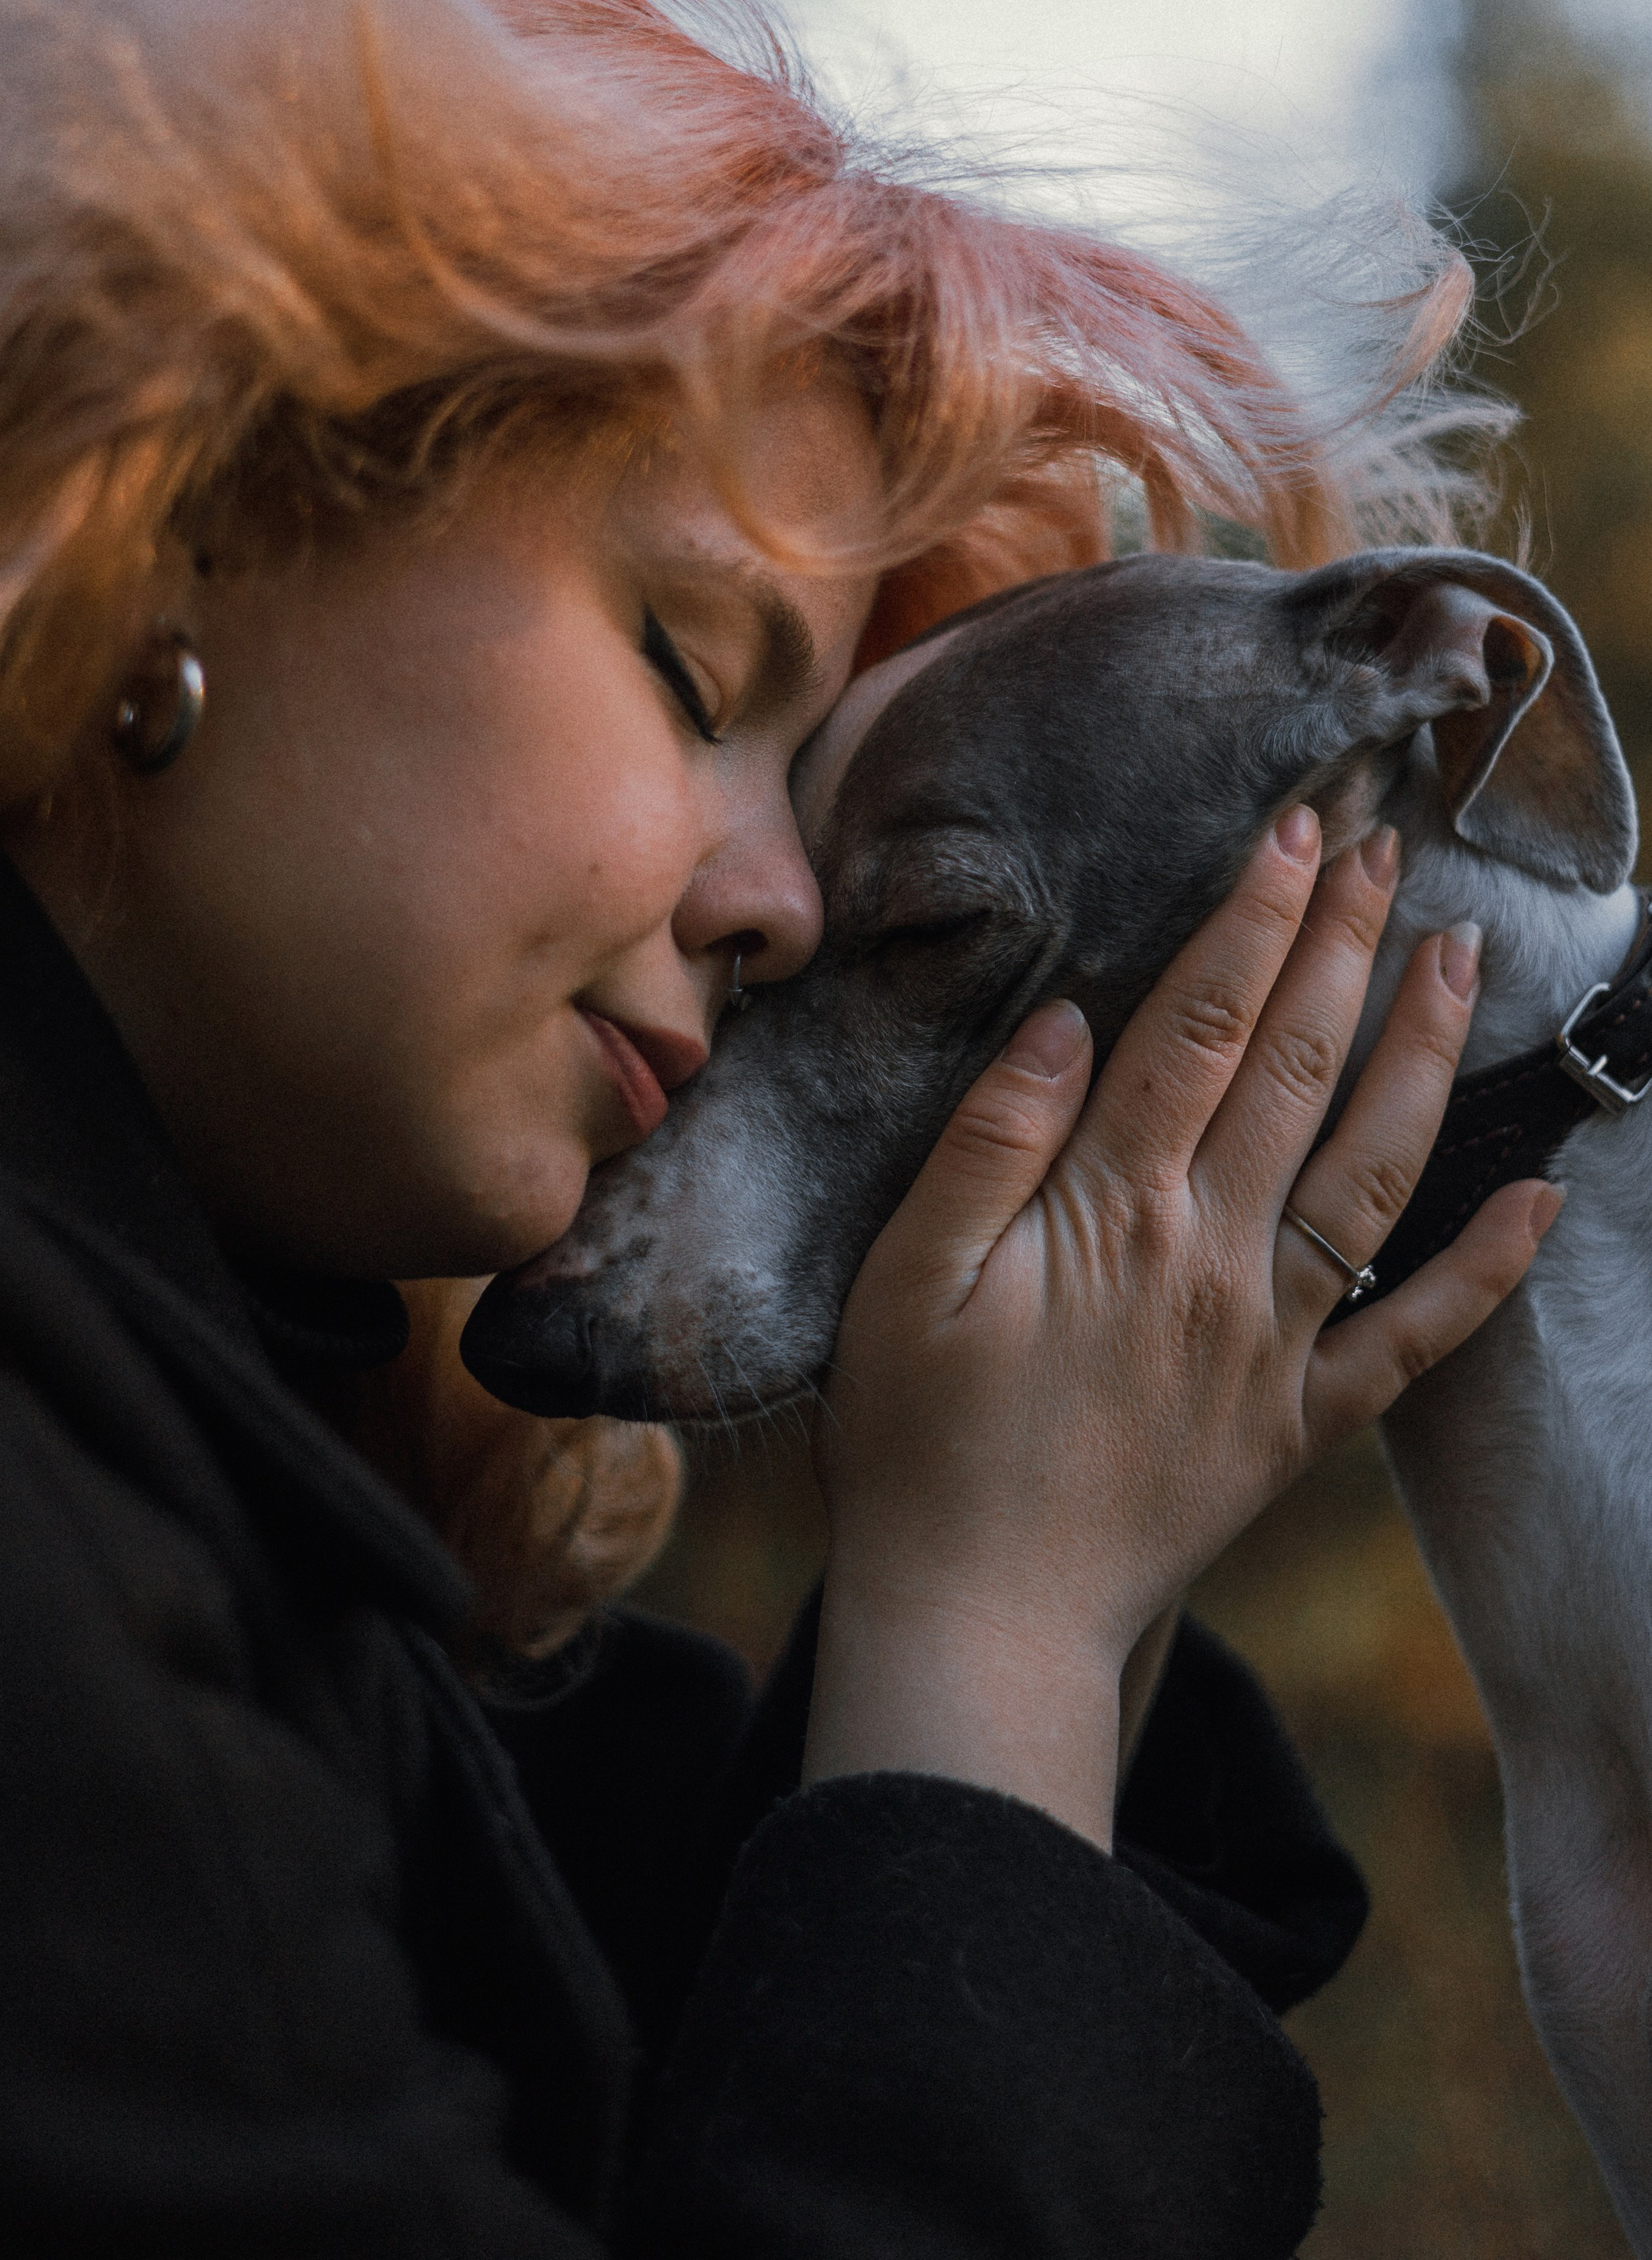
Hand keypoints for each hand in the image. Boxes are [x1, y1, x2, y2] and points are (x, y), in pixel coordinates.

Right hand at [803, 807, 1559, 1848]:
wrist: (977, 1619)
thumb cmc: (917, 1442)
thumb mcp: (907, 1278)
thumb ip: (990, 1143)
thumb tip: (1070, 1021)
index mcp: (1114, 1212)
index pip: (1200, 1029)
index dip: (1254, 920)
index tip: (1298, 829)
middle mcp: (1214, 1259)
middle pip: (1297, 1071)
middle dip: (1346, 947)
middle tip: (1389, 846)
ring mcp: (1272, 1342)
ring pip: (1375, 1174)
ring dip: (1425, 1057)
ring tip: (1468, 958)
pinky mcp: (1298, 1424)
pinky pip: (1414, 1344)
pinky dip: (1486, 1273)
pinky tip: (1542, 1198)